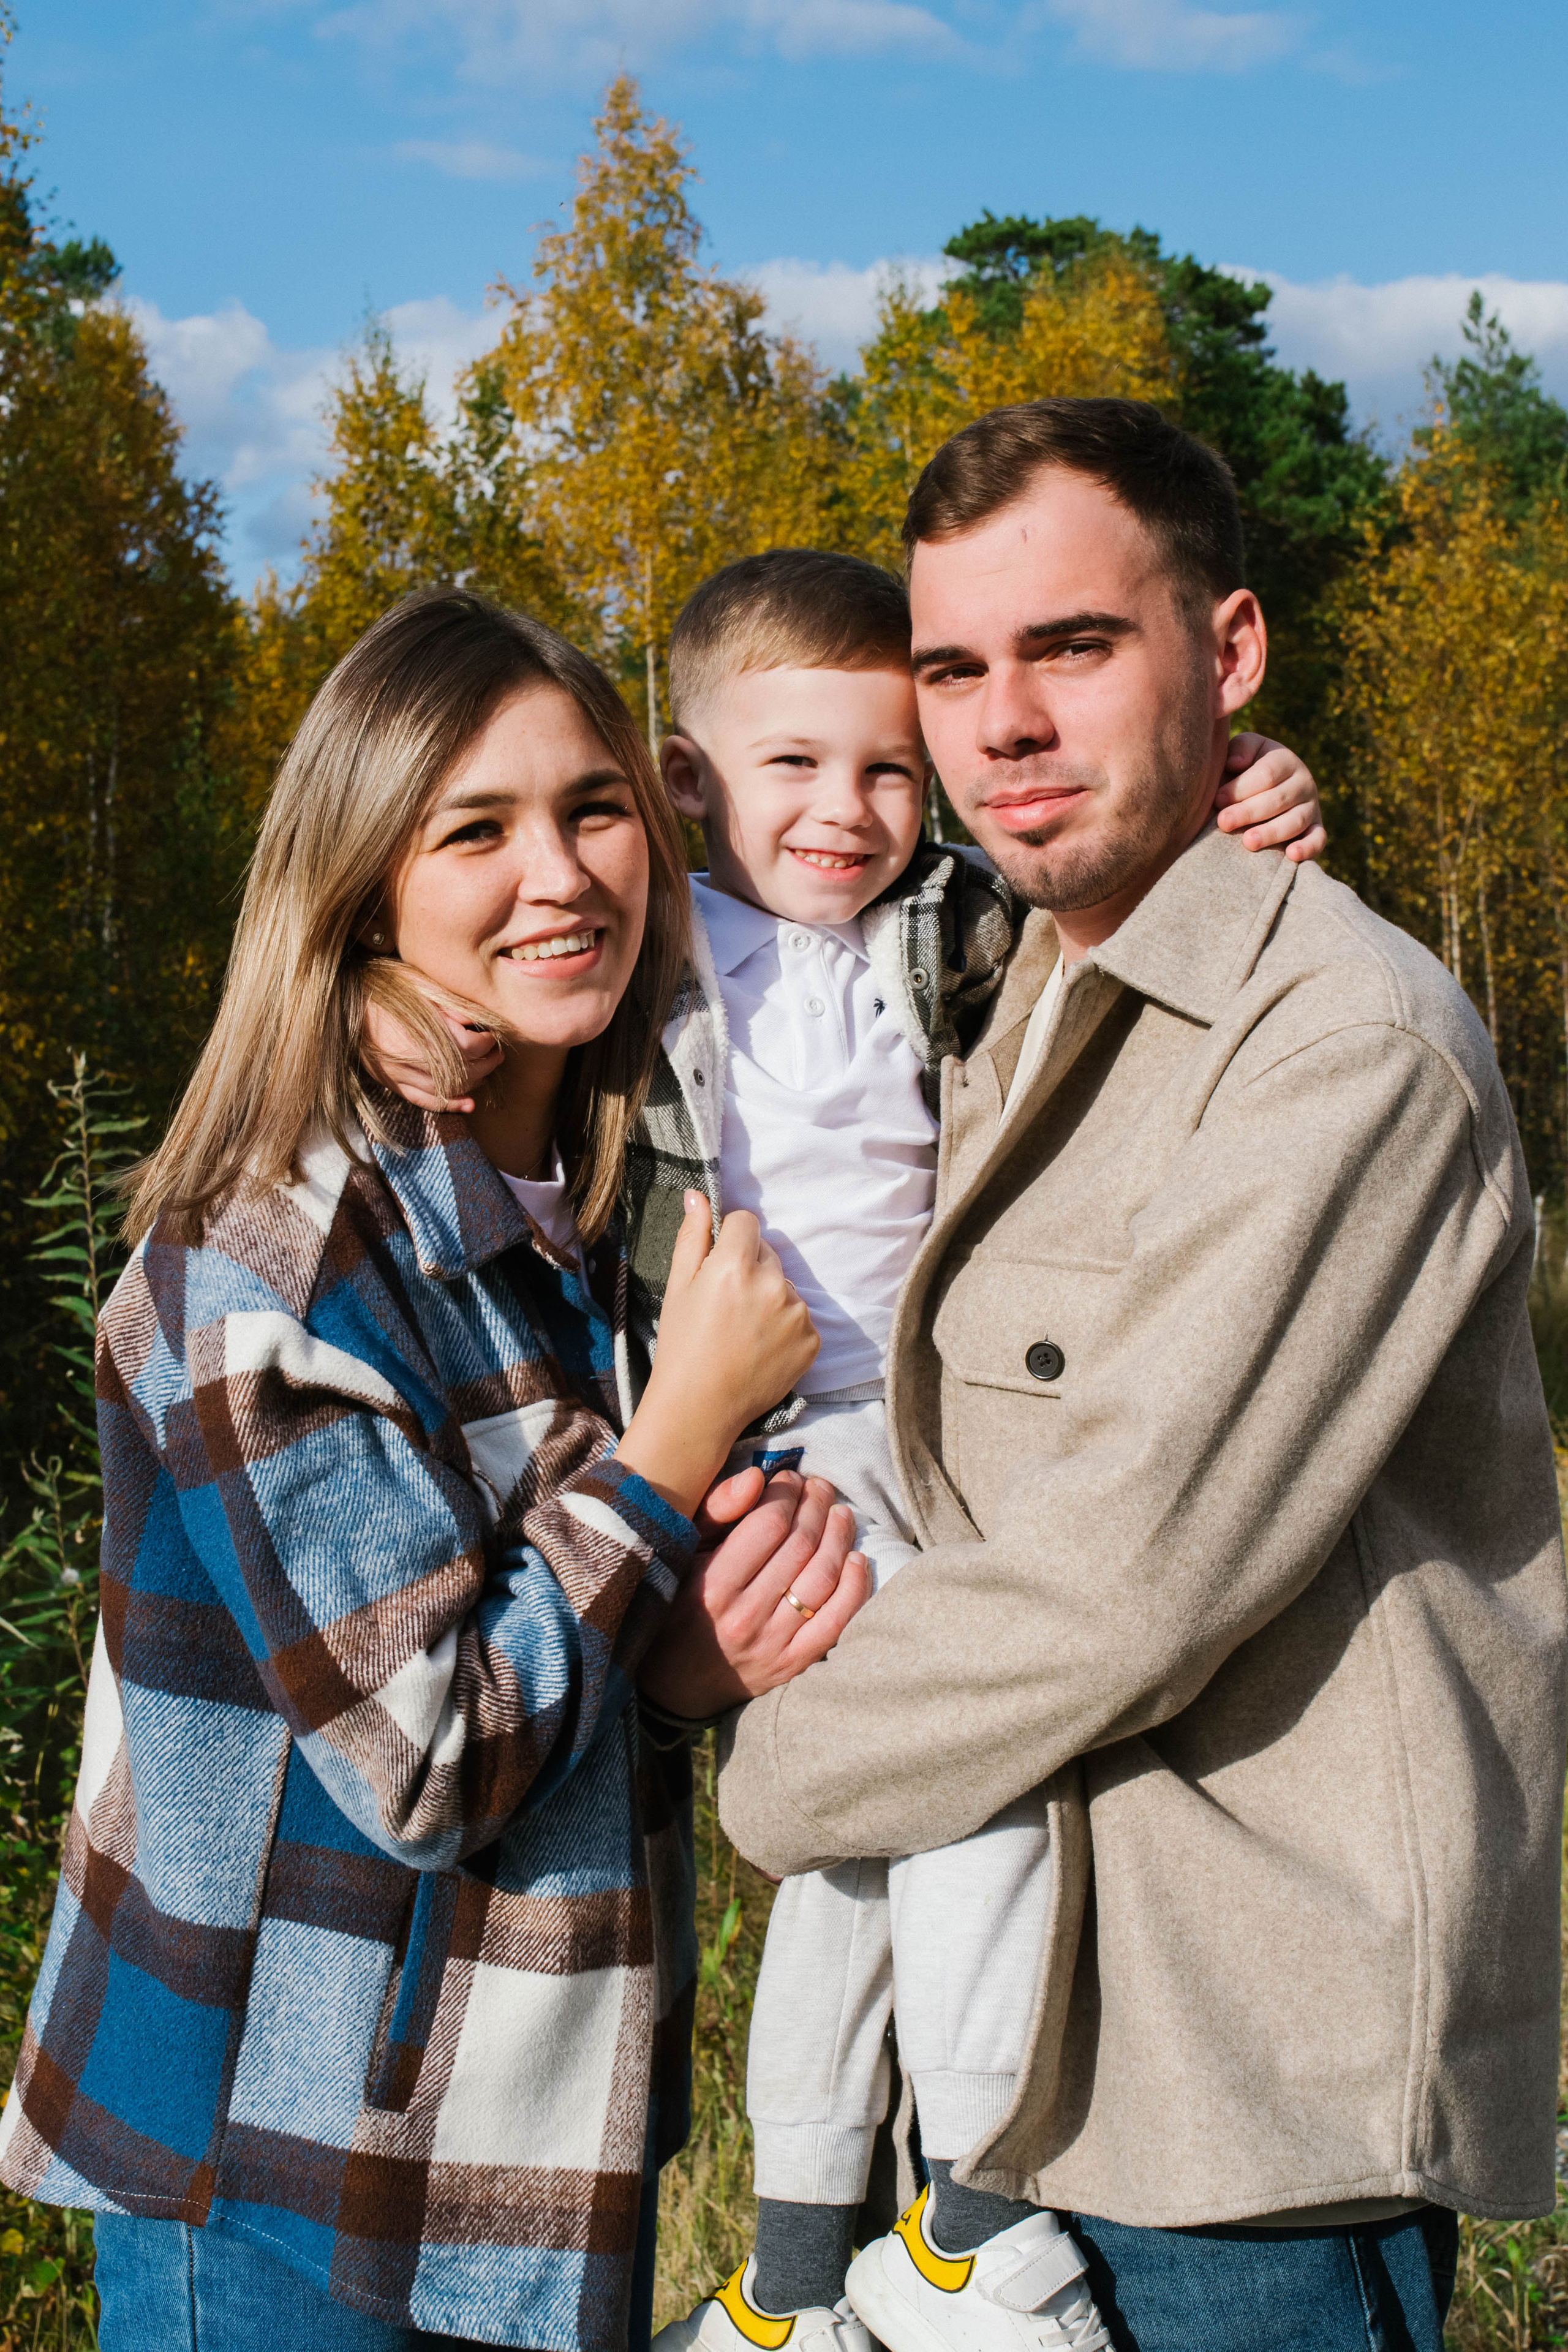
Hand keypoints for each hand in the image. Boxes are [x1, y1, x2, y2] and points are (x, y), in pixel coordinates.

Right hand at [362, 987, 503, 1112]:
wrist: (343, 1003)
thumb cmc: (382, 988)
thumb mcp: (417, 983)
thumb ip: (447, 1002)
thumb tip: (472, 1021)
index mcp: (426, 1032)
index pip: (471, 1046)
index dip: (488, 1043)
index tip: (493, 1036)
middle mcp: (417, 1058)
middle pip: (465, 1071)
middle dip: (487, 1064)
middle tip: (497, 1056)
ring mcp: (403, 1074)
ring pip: (449, 1089)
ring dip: (473, 1084)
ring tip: (486, 1073)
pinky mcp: (392, 1082)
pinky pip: (425, 1100)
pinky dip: (449, 1104)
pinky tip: (467, 1103)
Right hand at [617, 1196, 819, 1517]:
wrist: (700, 1407)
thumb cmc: (682, 1346)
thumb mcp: (678, 1287)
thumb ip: (693, 1237)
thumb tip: (698, 1196)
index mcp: (736, 1265)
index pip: (747, 1223)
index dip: (730, 1241)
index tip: (719, 1266)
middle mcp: (774, 1284)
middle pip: (768, 1254)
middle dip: (751, 1269)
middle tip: (727, 1306)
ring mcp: (797, 1313)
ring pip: (786, 1286)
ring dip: (770, 1299)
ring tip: (743, 1331)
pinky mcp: (812, 1340)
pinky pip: (800, 1317)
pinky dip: (785, 1327)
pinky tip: (761, 1348)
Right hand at [639, 1470, 870, 1718]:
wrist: (674, 1684)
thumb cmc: (676, 1605)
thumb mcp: (681, 1554)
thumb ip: (716, 1511)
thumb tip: (757, 1477)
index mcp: (712, 1585)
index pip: (768, 1525)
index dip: (787, 1493)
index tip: (791, 1478)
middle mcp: (744, 1616)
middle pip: (801, 1546)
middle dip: (817, 1506)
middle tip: (821, 1488)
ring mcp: (772, 1644)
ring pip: (823, 1579)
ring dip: (840, 1537)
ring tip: (841, 1514)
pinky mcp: (793, 1665)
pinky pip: (836, 1623)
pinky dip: (855, 1588)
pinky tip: (857, 1560)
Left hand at [1214, 733, 1326, 864]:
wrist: (1262, 790)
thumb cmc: (1244, 770)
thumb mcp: (1242, 751)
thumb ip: (1239, 749)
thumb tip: (1235, 763)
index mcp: (1285, 760)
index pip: (1267, 774)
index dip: (1241, 788)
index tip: (1218, 799)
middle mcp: (1303, 782)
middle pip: (1279, 799)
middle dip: (1249, 812)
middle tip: (1224, 822)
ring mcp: (1311, 806)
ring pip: (1296, 821)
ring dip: (1272, 832)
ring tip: (1248, 842)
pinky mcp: (1315, 829)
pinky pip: (1318, 839)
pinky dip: (1308, 848)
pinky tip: (1291, 855)